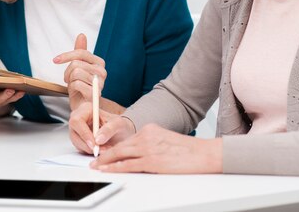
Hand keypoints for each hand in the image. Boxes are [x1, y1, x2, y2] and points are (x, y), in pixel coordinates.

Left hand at [53, 34, 107, 110]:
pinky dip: (71, 88)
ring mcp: (100, 83)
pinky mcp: (94, 94)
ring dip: (69, 80)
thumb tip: (81, 35)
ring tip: (72, 85)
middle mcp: (102, 72)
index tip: (55, 60)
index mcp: (99, 63)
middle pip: (76, 63)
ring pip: (75, 73)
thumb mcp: (79, 67)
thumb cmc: (80, 86)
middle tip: (68, 79)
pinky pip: (76, 84)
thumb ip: (80, 52)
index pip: (82, 53)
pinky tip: (75, 91)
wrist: (83, 107)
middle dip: (67, 71)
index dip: (66, 55)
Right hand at [69, 102, 134, 154]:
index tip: (94, 144)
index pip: (77, 121)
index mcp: (86, 109)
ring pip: (76, 143)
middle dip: (87, 145)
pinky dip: (90, 151)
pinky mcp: (78, 139)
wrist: (121, 132)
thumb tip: (98, 140)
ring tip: (105, 149)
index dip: (84, 134)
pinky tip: (101, 149)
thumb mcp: (118, 124)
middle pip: (74, 134)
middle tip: (100, 150)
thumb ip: (109, 129)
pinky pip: (80, 148)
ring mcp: (77, 130)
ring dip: (90, 149)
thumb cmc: (118, 124)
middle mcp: (78, 118)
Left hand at [91, 124, 222, 173]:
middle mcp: (147, 135)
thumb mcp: (166, 140)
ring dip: (106, 161)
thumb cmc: (189, 151)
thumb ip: (152, 144)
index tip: (105, 151)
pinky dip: (114, 167)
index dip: (114, 147)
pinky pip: (127, 165)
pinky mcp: (150, 160)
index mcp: (150, 129)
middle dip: (105, 154)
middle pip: (120, 146)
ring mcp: (148, 148)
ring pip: (120, 154)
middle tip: (94, 160)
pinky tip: (107, 170)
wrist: (203, 153)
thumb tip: (140, 155)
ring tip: (96, 166)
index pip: (128, 139)